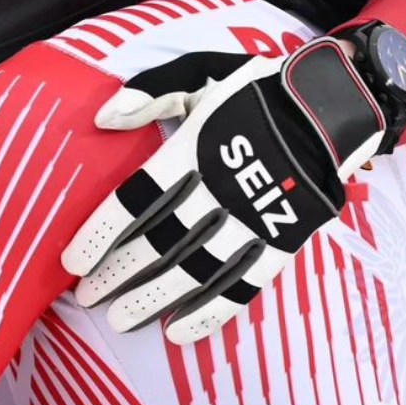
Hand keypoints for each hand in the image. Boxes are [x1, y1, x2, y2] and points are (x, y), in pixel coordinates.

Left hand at [62, 41, 387, 343]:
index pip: (137, 199)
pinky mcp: (284, 240)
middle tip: (88, 298)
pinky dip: (212, 312)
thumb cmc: (257, 89)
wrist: (332, 104)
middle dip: (119, 272)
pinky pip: (245, 285)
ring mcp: (255, 218)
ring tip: (122, 320)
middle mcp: (221, 189)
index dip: (102, 233)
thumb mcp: (200, 73)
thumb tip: (102, 117)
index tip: (73, 263)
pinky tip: (180, 331)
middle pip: (160, 241)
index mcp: (194, 148)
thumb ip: (151, 93)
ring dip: (155, 298)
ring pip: (196, 270)